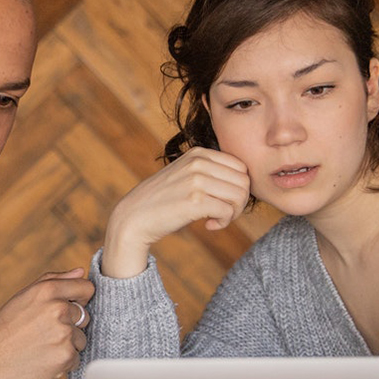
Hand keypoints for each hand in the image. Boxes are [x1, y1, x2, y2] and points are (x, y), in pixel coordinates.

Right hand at [0, 268, 93, 378]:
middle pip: (85, 316)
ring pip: (81, 339)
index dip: (79, 299)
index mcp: (47, 290)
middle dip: (70, 325)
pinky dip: (62, 363)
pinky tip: (41, 361)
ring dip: (66, 345)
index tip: (67, 309)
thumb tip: (81, 272)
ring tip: (39, 348)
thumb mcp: (23, 298)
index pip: (86, 288)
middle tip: (42, 334)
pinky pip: (76, 358)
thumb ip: (54, 281)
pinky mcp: (66, 356)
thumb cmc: (2, 331)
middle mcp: (58, 309)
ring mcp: (64, 333)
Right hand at [102, 146, 249, 277]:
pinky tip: (209, 226)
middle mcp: (199, 162)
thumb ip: (210, 172)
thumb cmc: (163, 201)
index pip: (241, 166)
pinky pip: (228, 211)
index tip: (223, 201)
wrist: (134, 217)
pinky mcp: (195, 200)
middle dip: (238, 202)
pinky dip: (223, 223)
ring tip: (216, 219)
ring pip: (240, 196)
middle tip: (223, 214)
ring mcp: (197, 180)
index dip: (238, 187)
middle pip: (244, 181)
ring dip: (233, 214)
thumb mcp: (185, 174)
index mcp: (198, 153)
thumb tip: (245, 181)